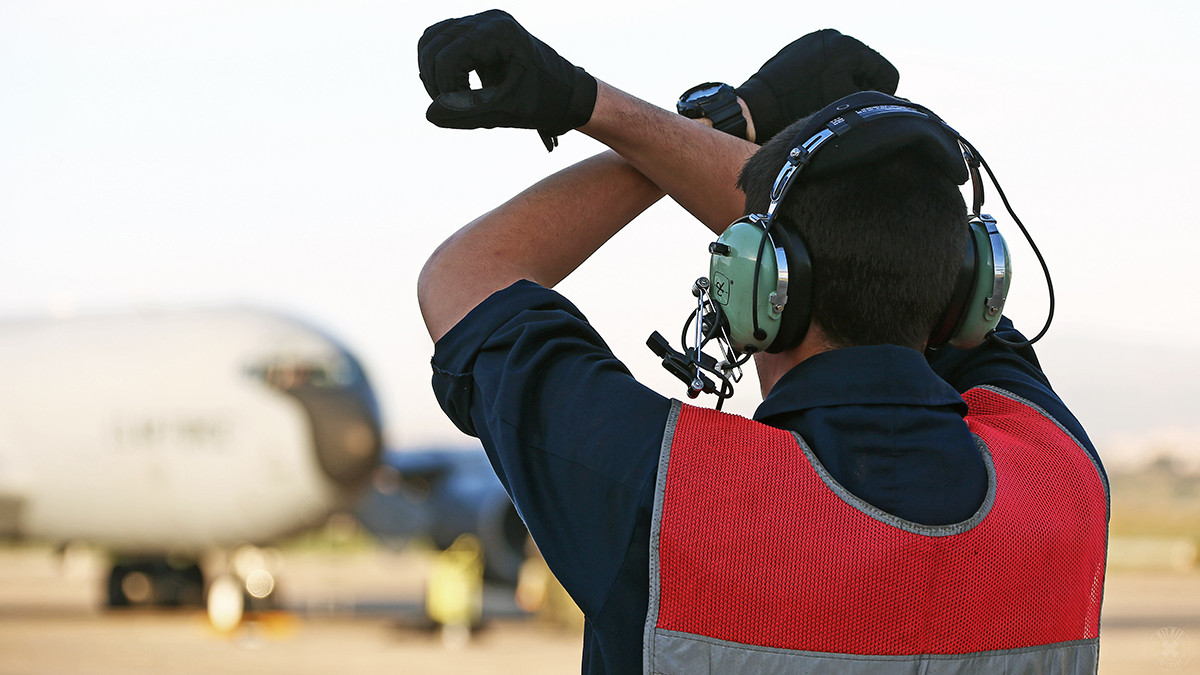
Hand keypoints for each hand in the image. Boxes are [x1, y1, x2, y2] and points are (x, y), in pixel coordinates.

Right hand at [417, 9, 597, 149]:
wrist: (567, 94)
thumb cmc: (544, 103)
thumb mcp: (506, 111)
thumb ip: (467, 113)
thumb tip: (429, 114)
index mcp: (500, 33)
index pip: (448, 55)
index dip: (442, 87)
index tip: (456, 109)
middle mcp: (489, 20)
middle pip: (434, 43)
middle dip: (434, 79)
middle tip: (448, 105)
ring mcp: (483, 23)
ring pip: (433, 39)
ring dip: (433, 71)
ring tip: (449, 97)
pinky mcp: (479, 33)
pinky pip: (443, 41)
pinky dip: (439, 64)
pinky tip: (452, 87)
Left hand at [735, 29, 898, 143]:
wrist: (759, 105)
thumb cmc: (802, 108)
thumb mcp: (843, 105)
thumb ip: (872, 100)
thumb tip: (897, 102)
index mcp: (849, 46)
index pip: (887, 73)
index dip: (882, 96)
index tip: (861, 109)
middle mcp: (835, 35)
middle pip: (867, 66)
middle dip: (860, 87)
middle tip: (839, 105)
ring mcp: (817, 38)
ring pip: (848, 64)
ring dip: (844, 81)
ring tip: (823, 98)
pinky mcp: (803, 45)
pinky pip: (827, 60)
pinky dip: (826, 75)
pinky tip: (811, 90)